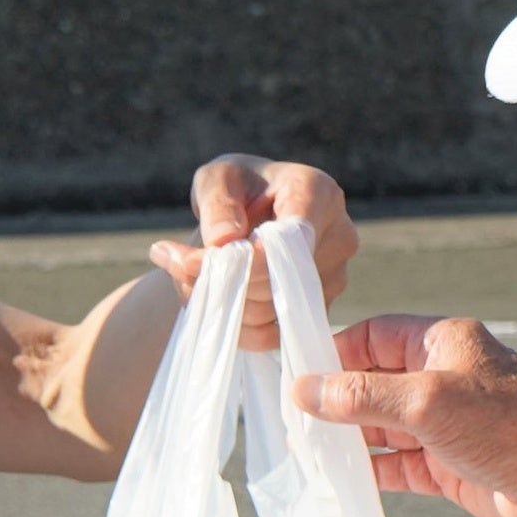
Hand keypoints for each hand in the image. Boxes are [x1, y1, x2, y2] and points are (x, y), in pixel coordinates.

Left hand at [157, 155, 356, 349]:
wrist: (249, 218)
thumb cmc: (236, 190)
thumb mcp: (217, 180)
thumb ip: (216, 201)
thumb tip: (224, 240)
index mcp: (317, 193)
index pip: (291, 239)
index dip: (248, 259)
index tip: (202, 257)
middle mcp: (338, 237)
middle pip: (279, 280)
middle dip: (224, 278)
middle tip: (179, 264)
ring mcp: (333, 279)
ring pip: (272, 312)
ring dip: (224, 302)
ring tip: (194, 277)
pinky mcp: (317, 312)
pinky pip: (271, 336)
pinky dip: (234, 326)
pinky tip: (216, 300)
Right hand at [296, 313, 516, 516]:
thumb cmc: (510, 427)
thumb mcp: (426, 401)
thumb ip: (362, 396)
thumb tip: (306, 391)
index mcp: (443, 342)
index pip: (375, 335)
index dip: (335, 351)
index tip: (296, 372)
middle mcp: (443, 378)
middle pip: (374, 381)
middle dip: (336, 399)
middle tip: (292, 418)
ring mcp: (445, 424)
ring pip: (382, 425)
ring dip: (349, 438)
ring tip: (306, 450)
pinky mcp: (448, 466)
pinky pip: (397, 464)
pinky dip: (370, 470)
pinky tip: (339, 479)